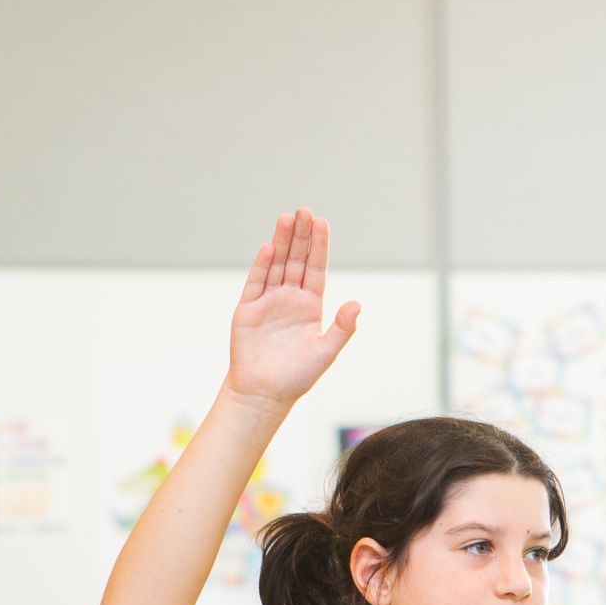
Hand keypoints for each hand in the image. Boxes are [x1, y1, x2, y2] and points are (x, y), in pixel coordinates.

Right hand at [227, 208, 361, 407]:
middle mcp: (290, 298)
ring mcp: (268, 301)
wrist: (264, 393)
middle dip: (301, 236)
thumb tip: (357, 304)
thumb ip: (341, 329)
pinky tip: (268, 247)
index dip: (319, 246)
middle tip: (304, 210)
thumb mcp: (325, 352)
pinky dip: (262, 265)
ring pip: (276, 265)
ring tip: (287, 219)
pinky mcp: (248, 309)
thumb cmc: (296, 376)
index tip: (322, 222)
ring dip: (281, 243)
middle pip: (296, 260)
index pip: (315, 269)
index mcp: (310, 306)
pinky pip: (256, 282)